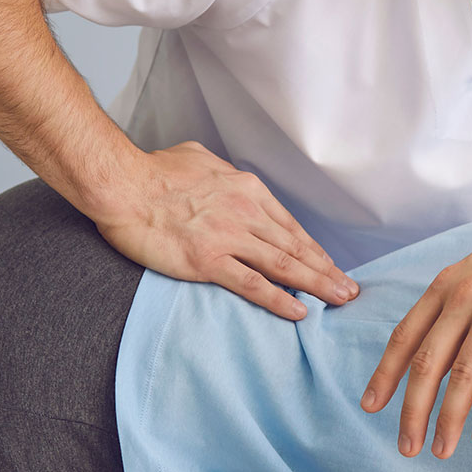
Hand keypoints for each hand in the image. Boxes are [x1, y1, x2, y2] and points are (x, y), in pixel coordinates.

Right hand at [91, 141, 358, 320]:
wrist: (121, 184)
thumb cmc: (154, 171)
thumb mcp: (201, 158)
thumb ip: (222, 173)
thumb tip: (226, 177)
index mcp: (246, 189)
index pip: (290, 226)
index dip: (314, 250)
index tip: (330, 266)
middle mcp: (246, 213)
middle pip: (296, 247)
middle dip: (327, 271)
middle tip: (350, 291)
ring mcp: (228, 238)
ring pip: (284, 266)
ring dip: (316, 285)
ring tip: (339, 301)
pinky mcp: (208, 261)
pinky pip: (252, 285)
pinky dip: (279, 300)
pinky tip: (299, 312)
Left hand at [361, 192, 471, 458]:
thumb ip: (455, 311)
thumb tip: (439, 359)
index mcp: (447, 285)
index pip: (405, 336)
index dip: (385, 375)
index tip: (370, 406)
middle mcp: (466, 296)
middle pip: (428, 363)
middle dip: (412, 411)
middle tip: (406, 447)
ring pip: (464, 375)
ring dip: (449, 419)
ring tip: (441, 450)